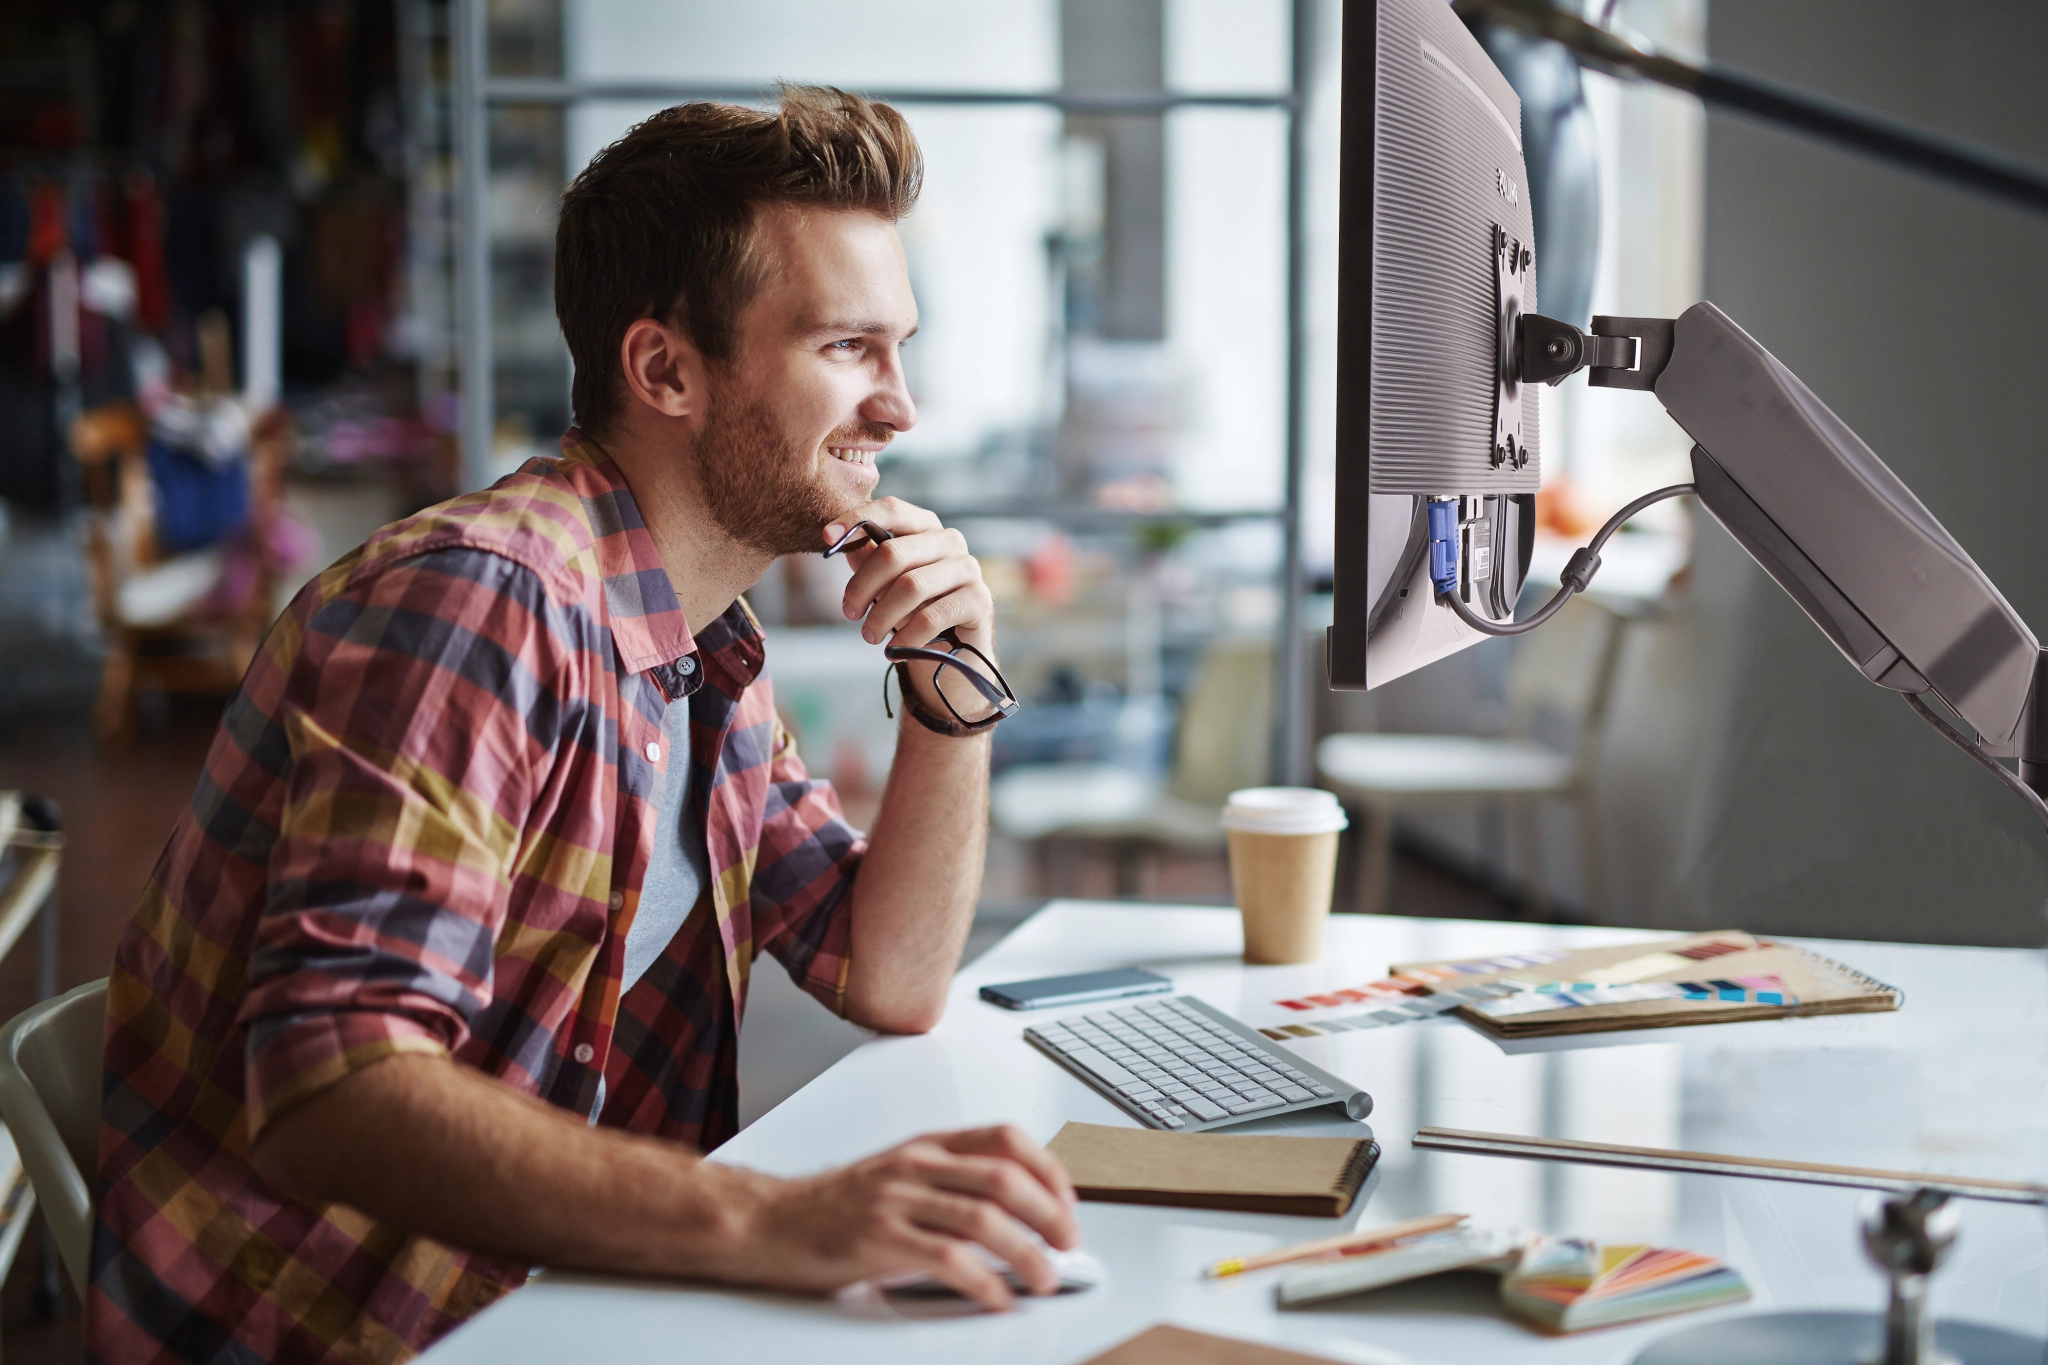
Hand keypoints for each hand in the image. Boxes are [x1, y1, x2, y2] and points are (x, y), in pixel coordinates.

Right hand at [726, 1125, 1078, 1310]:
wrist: (768, 1221)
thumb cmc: (835, 1206)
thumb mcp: (900, 1176)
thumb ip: (950, 1183)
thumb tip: (1014, 1211)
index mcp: (927, 1146)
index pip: (1005, 1139)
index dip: (1049, 1170)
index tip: (1068, 1204)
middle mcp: (915, 1166)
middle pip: (1004, 1178)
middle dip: (1049, 1213)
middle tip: (1068, 1246)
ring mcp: (896, 1201)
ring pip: (983, 1218)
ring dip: (1027, 1253)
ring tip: (1044, 1278)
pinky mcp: (877, 1240)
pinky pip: (947, 1259)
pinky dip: (983, 1282)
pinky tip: (996, 1299)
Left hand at [826, 498, 996, 685]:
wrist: (955, 653)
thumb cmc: (915, 609)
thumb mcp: (886, 584)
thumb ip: (868, 559)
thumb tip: (842, 542)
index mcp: (925, 527)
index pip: (892, 509)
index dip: (856, 519)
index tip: (826, 538)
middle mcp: (950, 541)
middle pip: (894, 553)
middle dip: (862, 586)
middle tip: (849, 613)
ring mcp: (968, 569)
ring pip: (911, 587)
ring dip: (881, 617)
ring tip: (870, 637)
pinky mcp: (979, 600)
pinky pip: (931, 617)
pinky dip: (906, 636)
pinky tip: (895, 650)